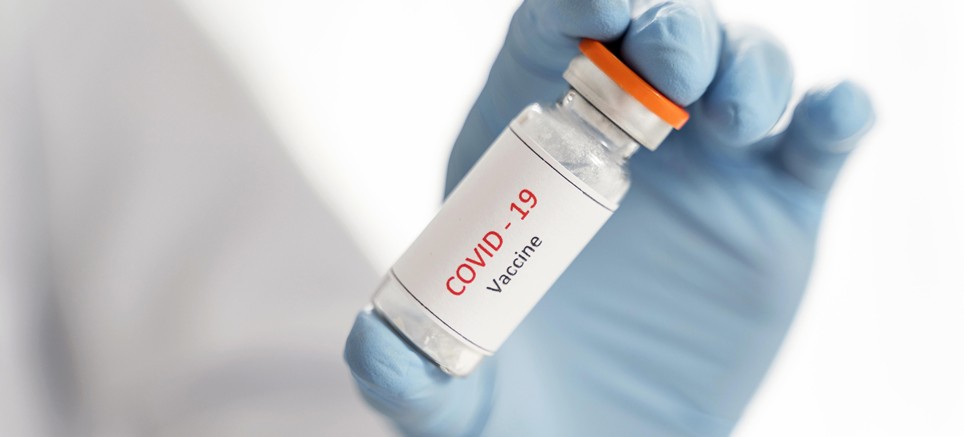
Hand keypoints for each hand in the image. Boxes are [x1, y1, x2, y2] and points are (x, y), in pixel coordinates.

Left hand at [346, 0, 874, 434]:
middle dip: (674, 28)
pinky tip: (833, 119)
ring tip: (738, 114)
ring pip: (747, 69)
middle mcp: (624, 139)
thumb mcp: (455, 405)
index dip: (576, 5)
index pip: (552, 40)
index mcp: (535, 148)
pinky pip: (818, 142)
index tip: (597, 9)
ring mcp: (709, 168)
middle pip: (658, 36)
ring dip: (752, 65)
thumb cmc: (520, 411)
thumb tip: (371, 345)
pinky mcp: (777, 209)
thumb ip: (409, 380)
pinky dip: (835, 115)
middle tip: (673, 67)